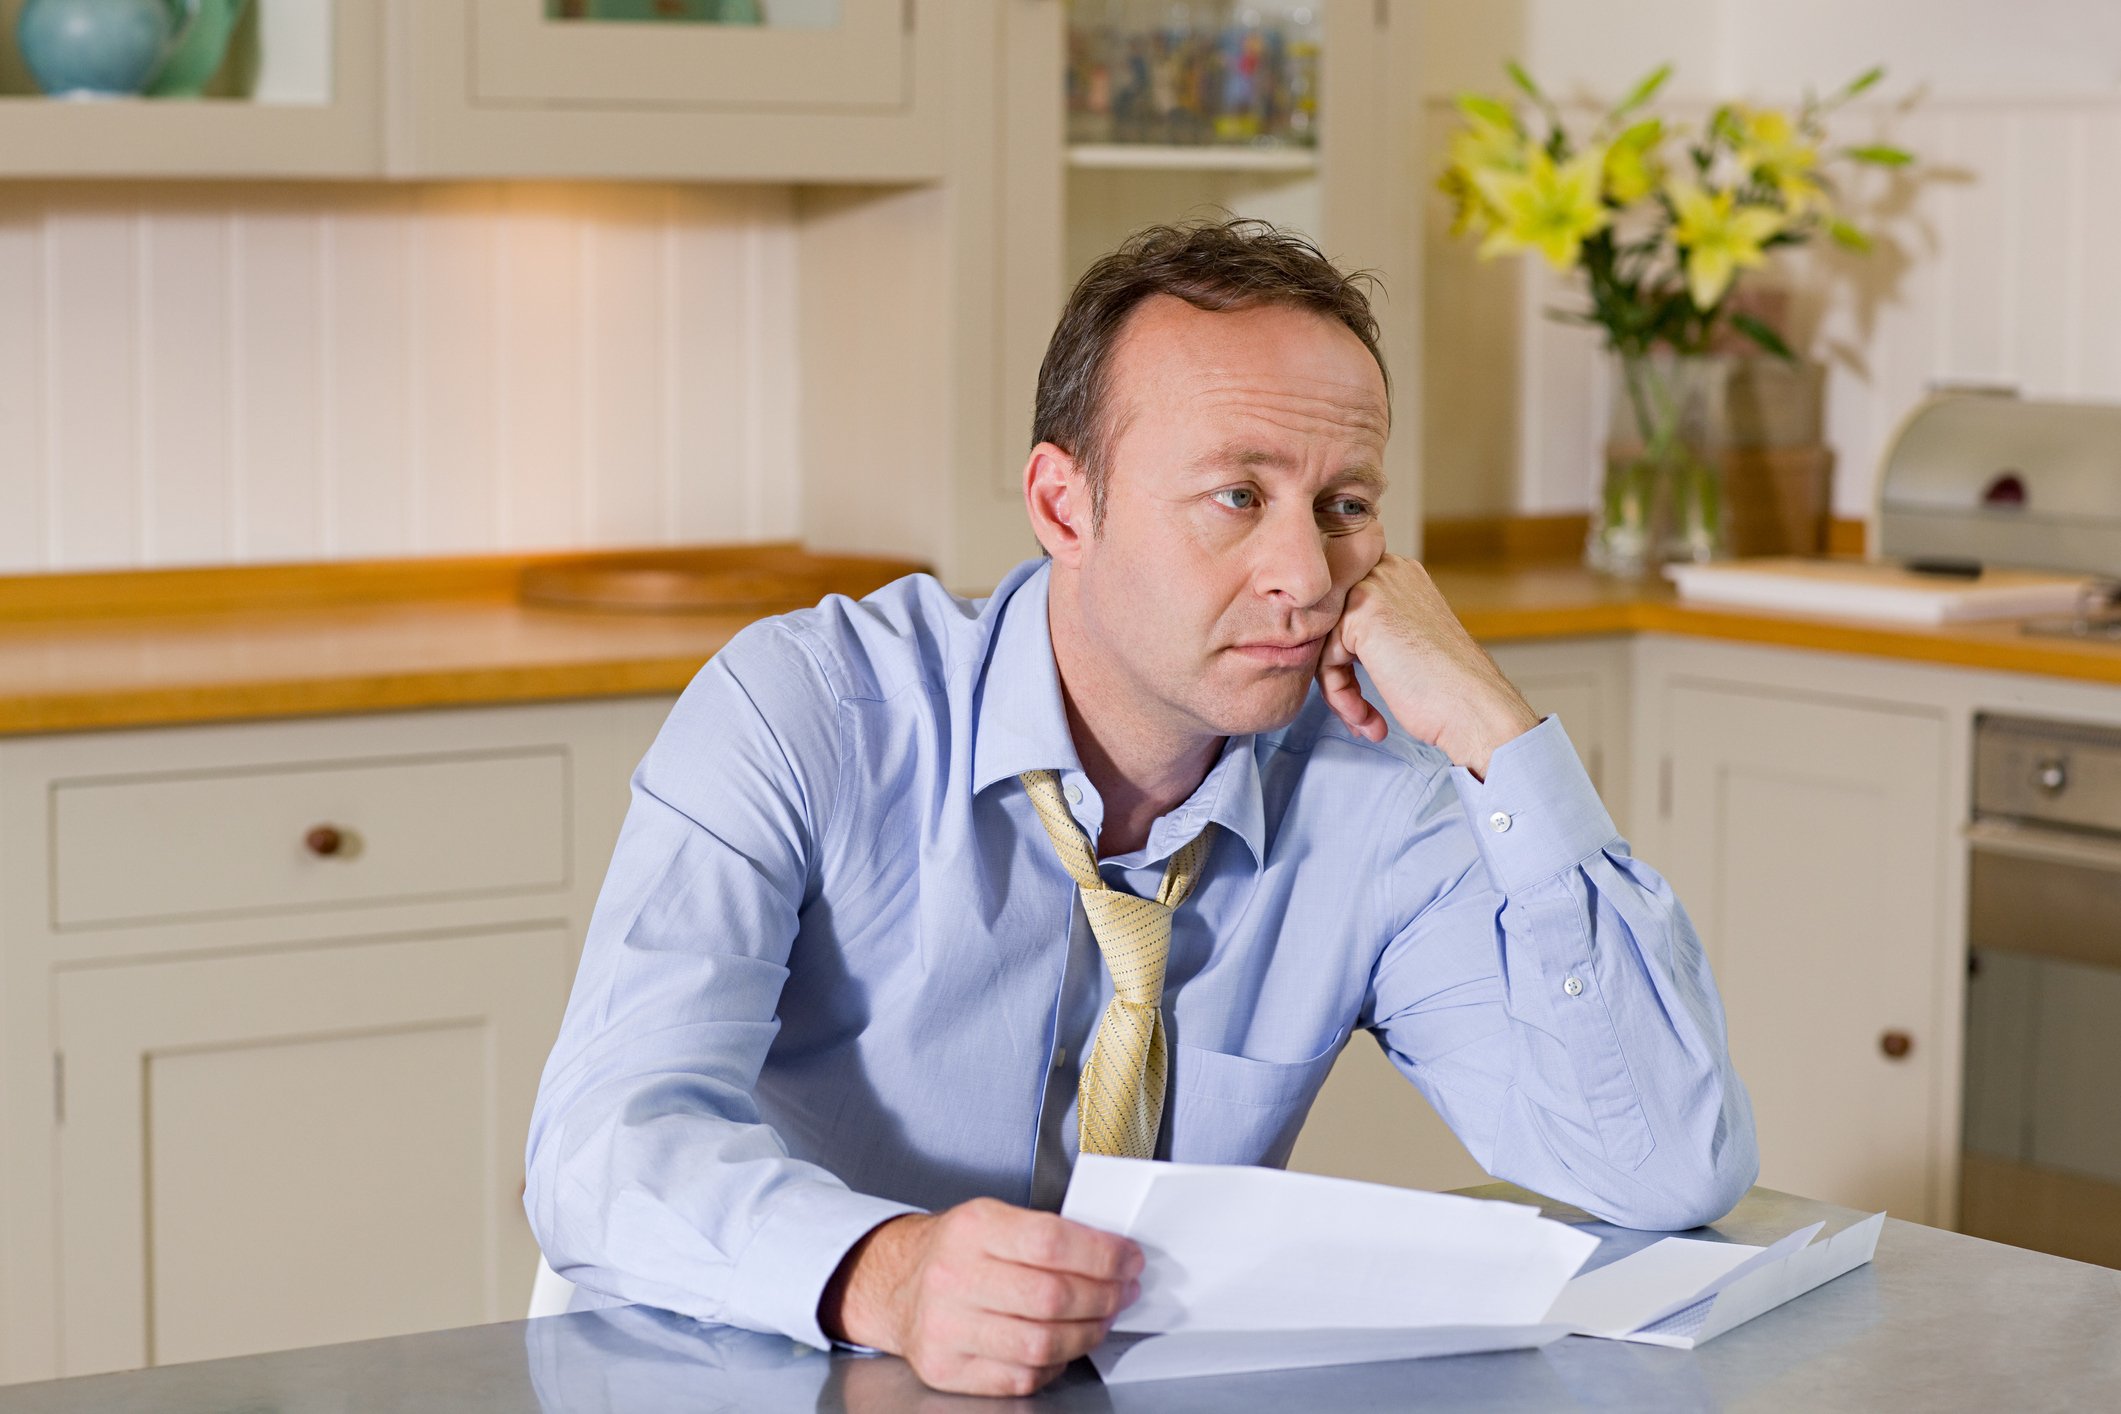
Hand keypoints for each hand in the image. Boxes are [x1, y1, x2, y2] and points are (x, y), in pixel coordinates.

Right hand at [818, 1199, 1142, 1396]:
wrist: (896, 1282)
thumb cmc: (956, 1250)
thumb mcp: (993, 1218)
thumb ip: (1047, 1233)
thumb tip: (1114, 1256)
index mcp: (972, 1227)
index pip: (1052, 1242)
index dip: (1103, 1255)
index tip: (1129, 1260)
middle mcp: (953, 1276)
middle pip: (1052, 1297)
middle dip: (1104, 1296)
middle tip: (1124, 1292)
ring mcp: (946, 1327)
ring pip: (1041, 1344)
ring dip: (1087, 1334)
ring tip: (1101, 1319)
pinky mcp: (946, 1368)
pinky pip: (1020, 1377)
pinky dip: (1054, 1365)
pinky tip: (1063, 1347)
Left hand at [1316, 554, 1540, 778]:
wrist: (1475, 708)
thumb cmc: (1447, 687)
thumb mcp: (1406, 638)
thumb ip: (1372, 626)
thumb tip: (1325, 642)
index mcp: (1399, 573)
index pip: (1340, 609)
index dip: (1343, 656)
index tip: (1358, 693)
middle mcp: (1386, 570)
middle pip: (1327, 624)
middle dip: (1337, 673)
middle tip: (1359, 712)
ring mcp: (1372, 588)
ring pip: (1323, 644)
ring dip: (1339, 691)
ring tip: (1364, 720)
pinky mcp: (1359, 615)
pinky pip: (1325, 661)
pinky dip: (1340, 696)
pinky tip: (1367, 718)